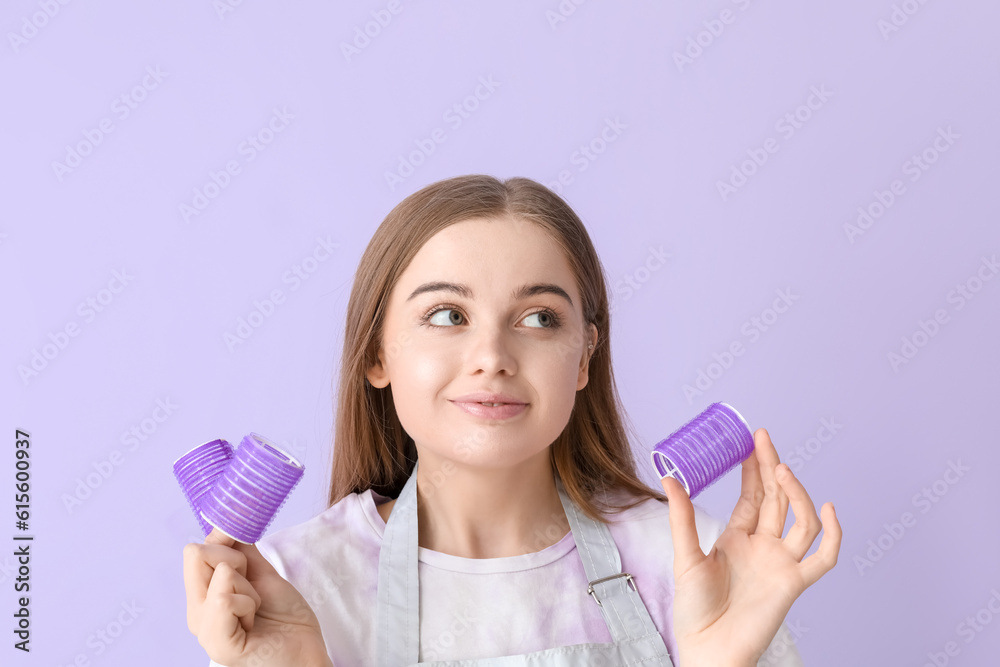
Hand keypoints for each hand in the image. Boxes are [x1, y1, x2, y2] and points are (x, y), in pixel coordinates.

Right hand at [183, 528, 331, 666]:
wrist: (304, 655)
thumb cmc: (286, 620)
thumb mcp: (262, 575)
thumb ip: (242, 552)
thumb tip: (231, 520)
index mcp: (202, 595)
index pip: (196, 549)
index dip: (225, 542)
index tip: (246, 565)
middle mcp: (196, 611)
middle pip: (197, 553)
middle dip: (235, 562)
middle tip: (253, 592)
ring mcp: (203, 628)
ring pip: (219, 571)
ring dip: (248, 587)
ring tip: (256, 610)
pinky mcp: (216, 642)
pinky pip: (224, 599)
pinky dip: (248, 603)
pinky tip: (253, 622)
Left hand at [660, 427, 841, 666]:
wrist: (708, 649)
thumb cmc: (694, 609)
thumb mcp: (685, 557)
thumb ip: (682, 518)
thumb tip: (668, 477)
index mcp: (737, 538)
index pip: (752, 495)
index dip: (753, 468)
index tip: (751, 440)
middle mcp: (762, 546)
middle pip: (775, 499)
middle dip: (771, 467)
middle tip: (763, 437)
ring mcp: (780, 563)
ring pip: (800, 520)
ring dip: (795, 493)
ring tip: (781, 468)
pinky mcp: (793, 583)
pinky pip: (822, 558)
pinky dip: (832, 535)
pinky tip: (829, 510)